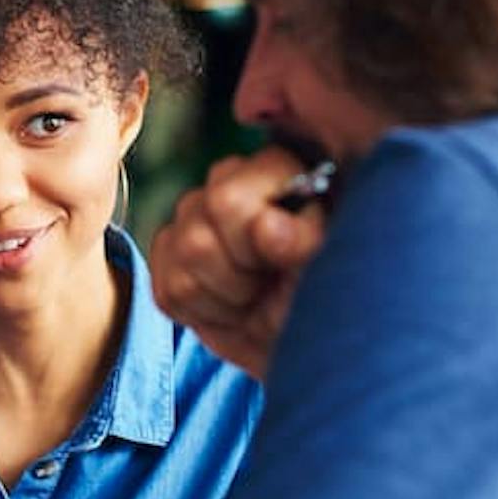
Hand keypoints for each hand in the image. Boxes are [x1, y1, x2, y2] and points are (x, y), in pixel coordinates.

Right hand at [149, 145, 328, 377]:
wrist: (308, 329)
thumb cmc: (326, 288)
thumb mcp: (330, 264)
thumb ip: (302, 240)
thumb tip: (265, 228)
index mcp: (272, 169)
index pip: (226, 202)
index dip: (253, 243)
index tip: (288, 259)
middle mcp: (225, 183)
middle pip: (196, 239)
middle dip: (238, 279)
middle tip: (271, 282)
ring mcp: (191, 220)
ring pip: (179, 266)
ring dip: (225, 299)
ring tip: (255, 297)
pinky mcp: (170, 258)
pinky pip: (167, 291)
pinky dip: (205, 314)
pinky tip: (232, 308)